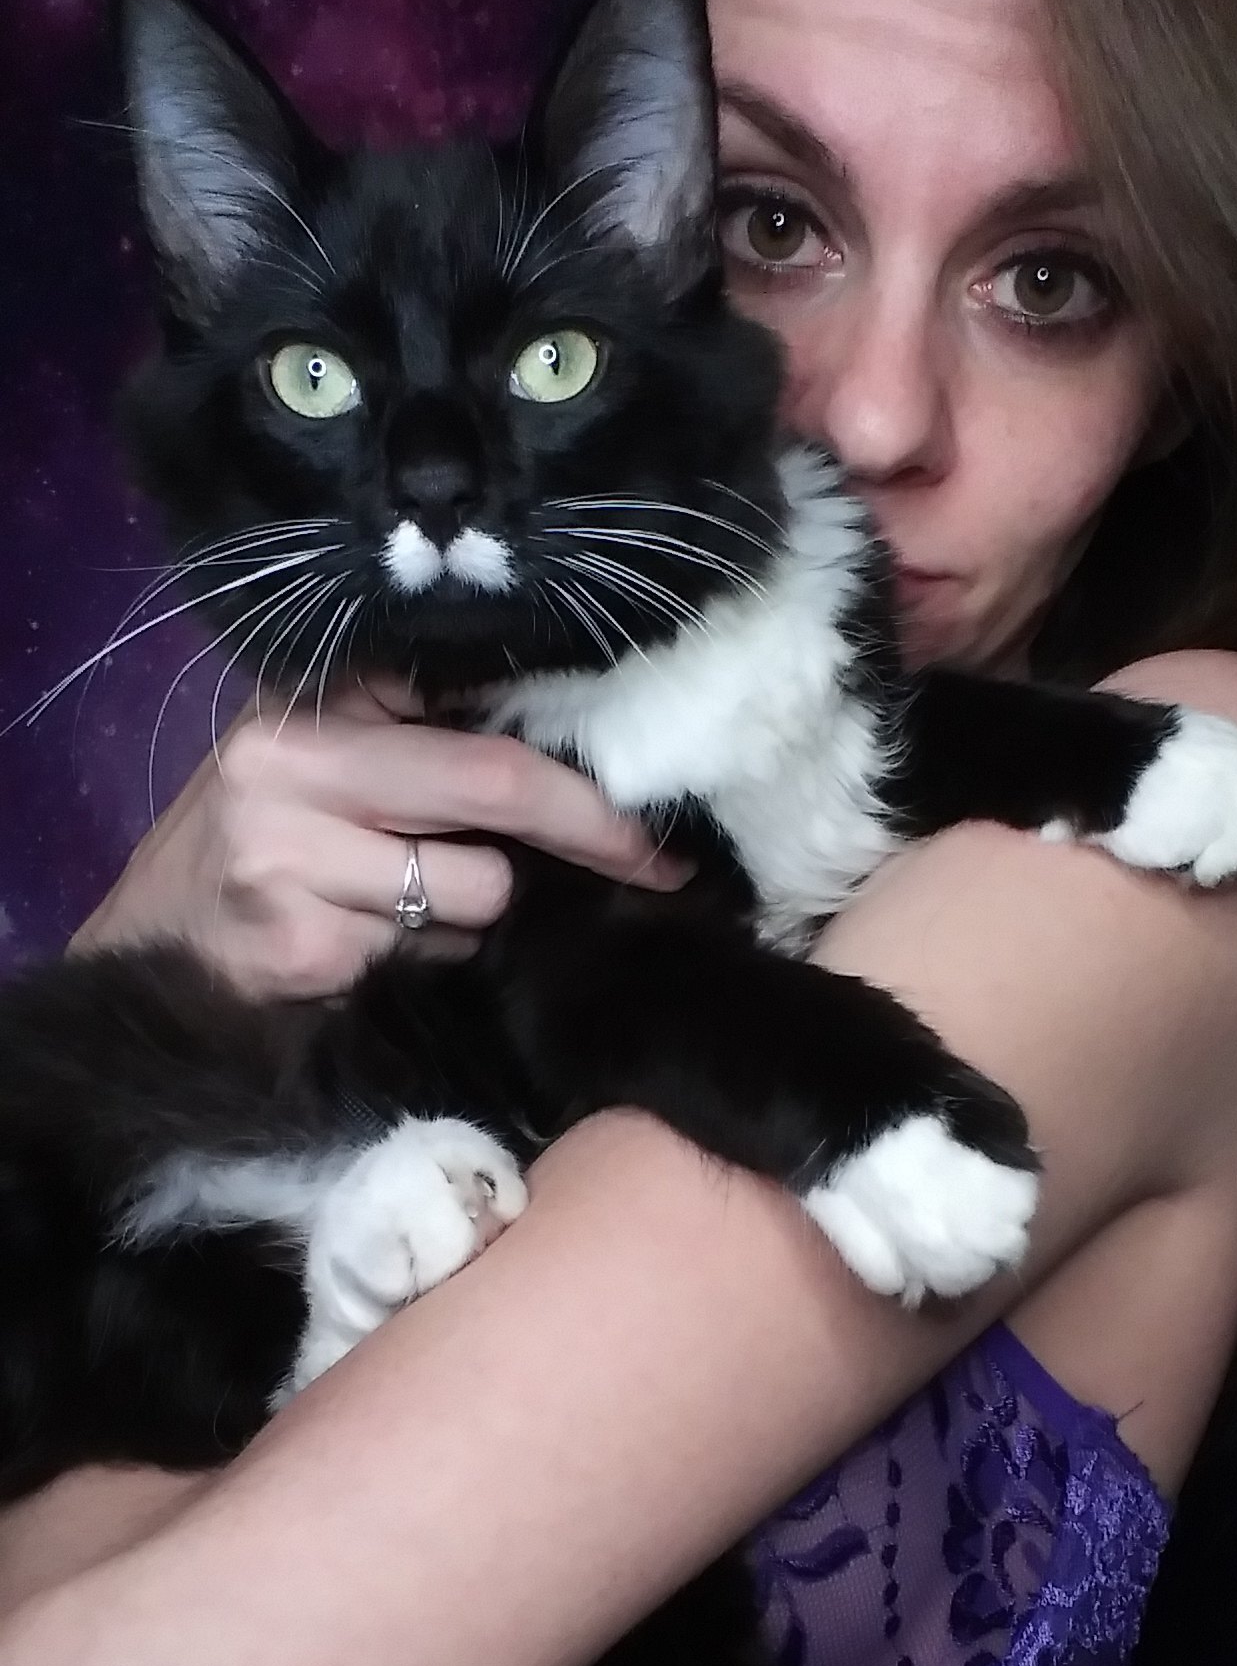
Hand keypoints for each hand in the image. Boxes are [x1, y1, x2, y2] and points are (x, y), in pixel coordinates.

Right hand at [72, 676, 686, 997]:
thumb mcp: (320, 770)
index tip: (658, 821)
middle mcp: (289, 762)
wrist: (148, 947)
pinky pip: (425, 954)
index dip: (582, 773)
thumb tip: (582, 770)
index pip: (477, 720)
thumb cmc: (255, 850)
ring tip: (401, 910)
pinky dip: (421, 961)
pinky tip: (363, 951)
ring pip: (473, 890)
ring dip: (473, 916)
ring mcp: (286, 855)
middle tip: (657, 871)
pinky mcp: (295, 945)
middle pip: (492, 786)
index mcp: (310, 704)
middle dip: (592, 835)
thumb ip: (421, 751)